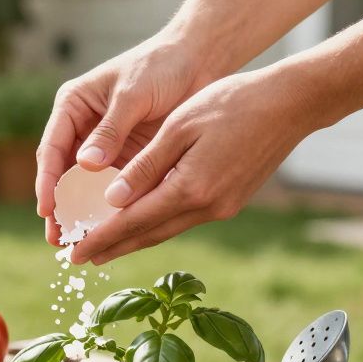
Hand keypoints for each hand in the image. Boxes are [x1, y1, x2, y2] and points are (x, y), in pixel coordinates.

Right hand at [35, 33, 217, 244]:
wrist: (198, 61)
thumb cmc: (160, 66)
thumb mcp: (133, 94)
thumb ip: (111, 129)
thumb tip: (86, 165)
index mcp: (73, 107)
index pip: (52, 149)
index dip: (47, 181)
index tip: (47, 209)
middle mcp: (83, 129)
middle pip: (63, 175)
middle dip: (59, 208)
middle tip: (57, 238)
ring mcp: (105, 147)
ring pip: (86, 187)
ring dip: (81, 214)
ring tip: (75, 243)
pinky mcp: (128, 159)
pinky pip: (114, 189)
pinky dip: (109, 210)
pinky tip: (109, 232)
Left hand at [70, 66, 317, 265]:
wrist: (290, 104)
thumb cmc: (232, 103)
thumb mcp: (179, 127)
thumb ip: (144, 166)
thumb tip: (112, 202)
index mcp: (190, 188)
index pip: (132, 222)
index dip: (100, 239)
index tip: (72, 253)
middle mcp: (207, 207)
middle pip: (148, 235)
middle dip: (112, 247)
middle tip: (78, 258)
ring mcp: (222, 207)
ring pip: (167, 229)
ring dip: (134, 239)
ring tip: (105, 246)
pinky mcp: (231, 201)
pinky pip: (184, 219)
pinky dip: (158, 224)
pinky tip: (143, 223)